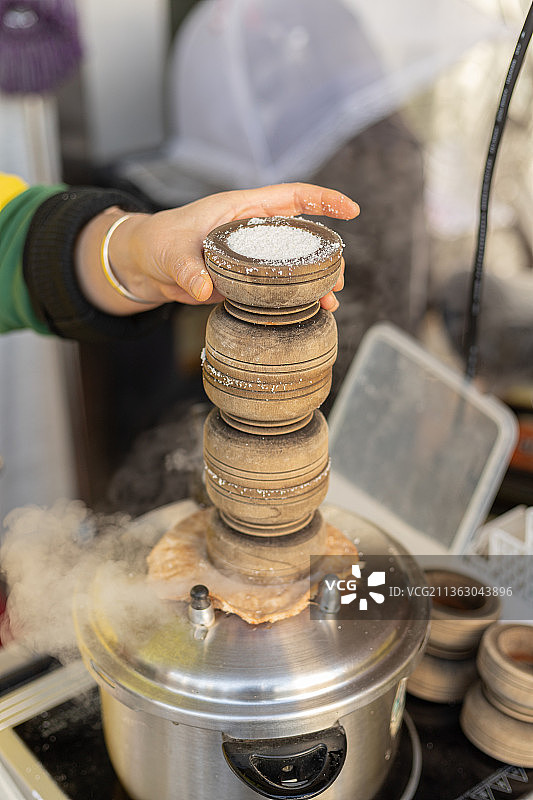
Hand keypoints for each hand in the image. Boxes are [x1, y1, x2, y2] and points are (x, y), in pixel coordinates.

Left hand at [76, 183, 358, 314]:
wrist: (144, 265)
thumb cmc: (157, 243)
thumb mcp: (170, 251)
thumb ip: (186, 268)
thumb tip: (202, 289)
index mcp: (242, 209)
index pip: (291, 197)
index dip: (323, 201)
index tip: (351, 210)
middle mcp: (253, 231)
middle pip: (300, 236)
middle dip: (325, 254)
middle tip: (336, 279)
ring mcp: (252, 258)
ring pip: (293, 265)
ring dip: (313, 281)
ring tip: (329, 301)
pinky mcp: (246, 281)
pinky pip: (277, 289)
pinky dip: (294, 301)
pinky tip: (308, 314)